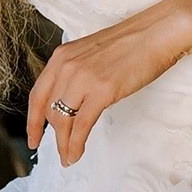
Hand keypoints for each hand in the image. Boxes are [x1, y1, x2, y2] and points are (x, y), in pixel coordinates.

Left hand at [25, 0, 191, 164]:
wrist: (158, 33)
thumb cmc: (133, 43)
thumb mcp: (92, 54)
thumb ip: (77, 73)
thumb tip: (74, 102)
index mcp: (61, 56)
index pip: (37, 94)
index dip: (33, 120)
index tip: (34, 137)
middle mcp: (66, 66)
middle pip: (49, 110)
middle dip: (52, 136)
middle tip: (60, 152)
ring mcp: (83, 78)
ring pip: (62, 121)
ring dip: (64, 144)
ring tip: (69, 158)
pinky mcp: (101, 91)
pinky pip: (81, 125)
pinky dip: (75, 144)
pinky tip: (76, 154)